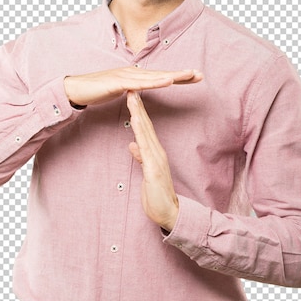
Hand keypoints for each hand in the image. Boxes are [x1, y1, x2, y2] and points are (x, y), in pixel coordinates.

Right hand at [64, 67, 201, 107]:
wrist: (75, 90)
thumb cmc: (95, 91)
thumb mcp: (118, 92)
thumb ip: (130, 92)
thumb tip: (139, 93)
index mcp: (133, 76)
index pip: (159, 77)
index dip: (177, 77)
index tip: (194, 78)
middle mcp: (132, 73)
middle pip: (161, 74)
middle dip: (181, 74)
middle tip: (200, 75)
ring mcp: (125, 76)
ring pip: (153, 77)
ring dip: (172, 76)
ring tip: (189, 76)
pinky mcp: (118, 83)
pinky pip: (140, 84)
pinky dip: (155, 82)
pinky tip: (167, 82)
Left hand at [127, 90, 179, 231]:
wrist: (169, 213)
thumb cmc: (156, 195)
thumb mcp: (146, 173)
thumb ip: (140, 158)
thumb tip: (133, 145)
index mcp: (154, 153)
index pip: (144, 128)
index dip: (138, 111)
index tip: (131, 96)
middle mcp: (157, 152)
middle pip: (146, 125)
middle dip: (138, 106)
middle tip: (131, 87)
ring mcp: (157, 160)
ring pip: (146, 132)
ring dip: (139, 113)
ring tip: (132, 97)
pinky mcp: (155, 169)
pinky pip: (146, 147)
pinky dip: (141, 133)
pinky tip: (136, 122)